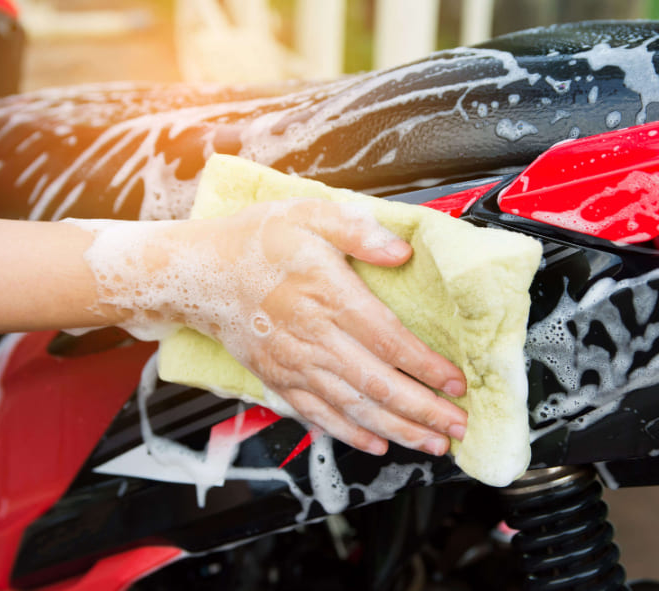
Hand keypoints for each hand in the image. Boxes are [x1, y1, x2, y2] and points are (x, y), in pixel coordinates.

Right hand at [83, 199, 468, 455]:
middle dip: (424, 410)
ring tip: (431, 443)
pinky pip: (318, 414)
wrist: (199, 272)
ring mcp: (294, 364)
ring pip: (353, 406)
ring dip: (397, 429)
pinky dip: (349, 433)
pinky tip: (376, 443)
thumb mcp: (308, 214)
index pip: (389, 340)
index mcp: (327, 296)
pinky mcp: (277, 378)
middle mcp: (313, 338)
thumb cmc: (254, 242)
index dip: (426, 366)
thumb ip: (357, 230)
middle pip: (378, 384)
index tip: (456, 382)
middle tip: (458, 426)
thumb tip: (400, 250)